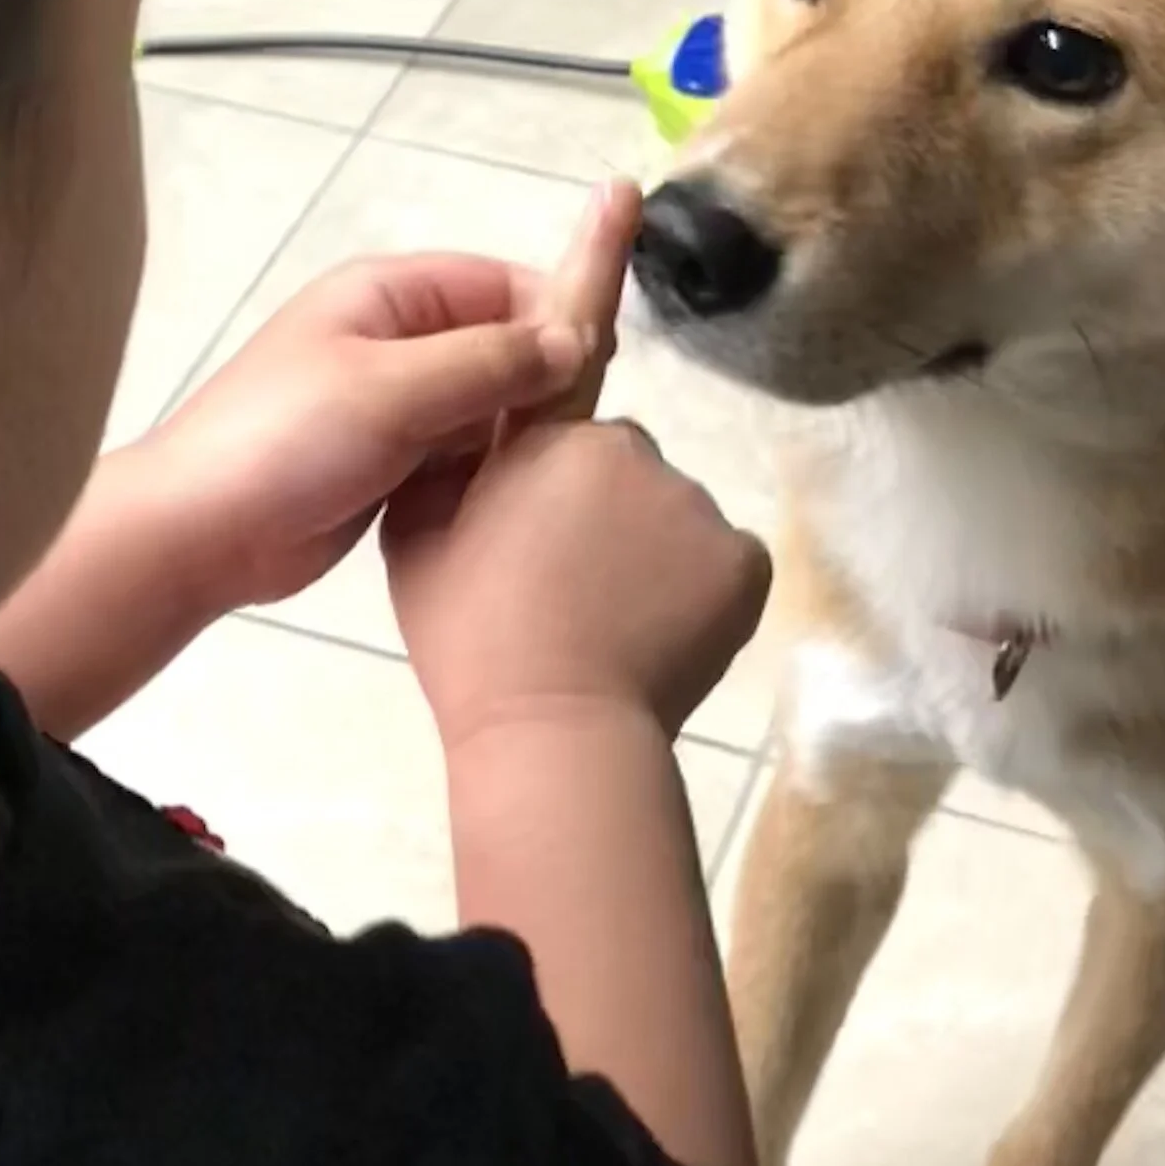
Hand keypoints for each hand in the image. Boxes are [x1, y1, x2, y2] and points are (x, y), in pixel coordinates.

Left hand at [129, 213, 628, 616]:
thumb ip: (490, 362)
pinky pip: (462, 452)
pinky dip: (490, 469)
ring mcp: (393, 403)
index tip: (602, 368)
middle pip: (501, 343)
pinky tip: (523, 502)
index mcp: (388, 294)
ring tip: (565, 472)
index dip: (556, 315)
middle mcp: (396, 339)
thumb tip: (580, 339)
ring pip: (487, 404)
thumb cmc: (286, 440)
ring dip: (520, 430)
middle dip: (544, 379)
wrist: (197, 534)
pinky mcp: (391, 462)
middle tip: (587, 434)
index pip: (502, 283)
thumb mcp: (392, 389)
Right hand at [385, 413, 771, 752]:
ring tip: (623, 622)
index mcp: (560, 440)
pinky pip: (727, 563)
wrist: (554, 727)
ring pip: (677, 517)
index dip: (552, 490)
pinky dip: (706, 592)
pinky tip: (668, 635)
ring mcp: (701, 507)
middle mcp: (639, 454)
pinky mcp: (747, 563)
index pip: (568, 439)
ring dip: (657, 551)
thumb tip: (471, 451)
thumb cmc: (474, 641)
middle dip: (609, 512)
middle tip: (580, 587)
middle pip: (629, 471)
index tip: (539, 544)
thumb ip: (448, 475)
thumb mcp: (417, 541)